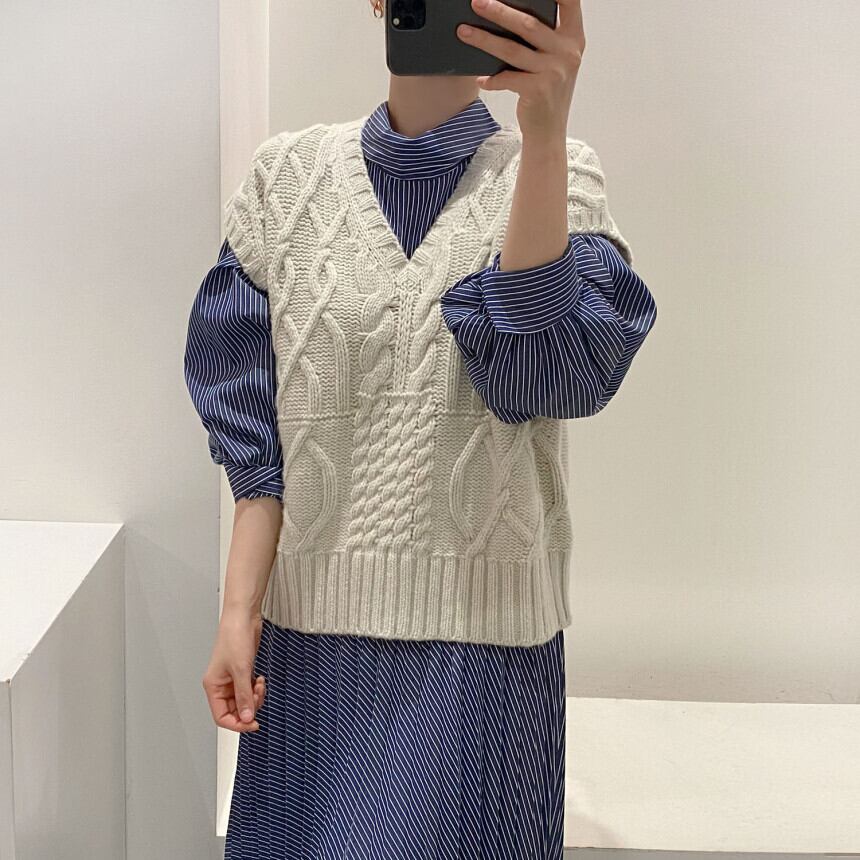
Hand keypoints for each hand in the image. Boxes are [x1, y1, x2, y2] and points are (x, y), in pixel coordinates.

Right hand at [202, 608, 265, 731]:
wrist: (243, 617)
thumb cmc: (234, 637)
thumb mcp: (241, 670)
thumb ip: (244, 696)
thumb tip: (247, 718)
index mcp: (213, 686)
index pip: (221, 717)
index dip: (237, 724)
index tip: (253, 724)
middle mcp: (221, 684)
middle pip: (234, 710)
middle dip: (248, 708)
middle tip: (257, 698)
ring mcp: (232, 678)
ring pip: (243, 700)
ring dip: (254, 697)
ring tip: (259, 685)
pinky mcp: (242, 671)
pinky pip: (249, 689)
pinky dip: (256, 689)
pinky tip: (259, 679)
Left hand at [456, 0, 584, 138]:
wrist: (549, 130)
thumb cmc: (547, 90)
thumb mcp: (554, 59)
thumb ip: (543, 37)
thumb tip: (505, 13)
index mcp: (573, 37)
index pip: (569, 1)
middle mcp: (567, 52)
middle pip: (528, 23)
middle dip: (499, 10)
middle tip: (477, 2)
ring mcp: (554, 71)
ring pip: (512, 50)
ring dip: (484, 40)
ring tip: (464, 32)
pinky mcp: (539, 91)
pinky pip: (507, 79)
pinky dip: (491, 79)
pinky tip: (480, 80)